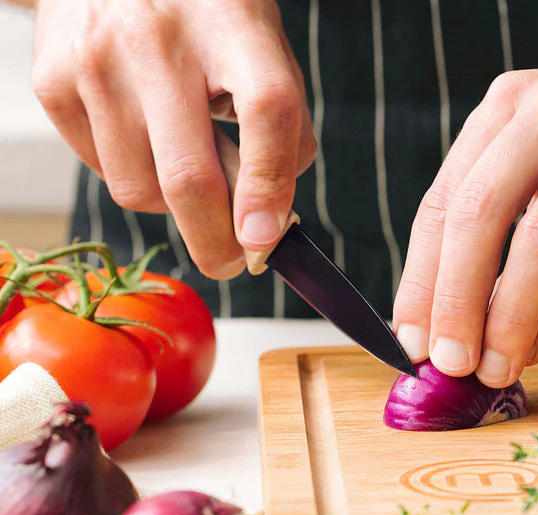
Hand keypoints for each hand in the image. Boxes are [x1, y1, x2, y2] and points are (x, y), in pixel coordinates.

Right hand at [31, 0, 315, 276]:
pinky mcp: (53, 80)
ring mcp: (97, 60)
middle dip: (216, 243)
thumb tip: (266, 218)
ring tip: (188, 168)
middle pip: (189, 177)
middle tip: (232, 261)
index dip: (269, 186)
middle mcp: (159, 39)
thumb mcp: (260, 46)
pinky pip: (102, 171)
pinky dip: (134, 176)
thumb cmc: (205, 15)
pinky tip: (146, 138)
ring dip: (173, 207)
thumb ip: (280, 125)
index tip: (267, 239)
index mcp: (232, 23)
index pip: (266, 112)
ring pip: (140, 191)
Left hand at [393, 40, 537, 387]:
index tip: (408, 339)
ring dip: (509, 314)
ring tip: (494, 366)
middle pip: (479, 214)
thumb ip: (516, 209)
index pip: (444, 198)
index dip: (420, 277)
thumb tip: (466, 309)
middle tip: (446, 361)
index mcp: (513, 105)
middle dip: (453, 299)